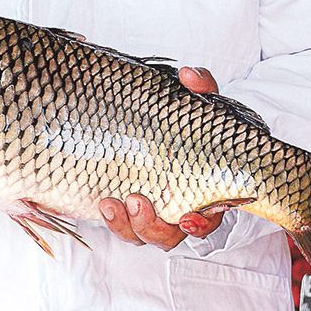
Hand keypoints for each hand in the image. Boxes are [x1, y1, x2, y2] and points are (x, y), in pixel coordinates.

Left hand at [97, 67, 225, 249]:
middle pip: (171, 235)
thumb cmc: (187, 121)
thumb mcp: (198, 102)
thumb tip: (189, 75)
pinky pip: (120, 226)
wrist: (155, 125)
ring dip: (126, 225)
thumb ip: (200, 88)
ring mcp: (152, 213)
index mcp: (205, 191)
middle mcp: (179, 210)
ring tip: (109, 203)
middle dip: (153, 226)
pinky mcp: (127, 210)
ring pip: (142, 235)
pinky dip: (111, 220)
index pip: (209, 217)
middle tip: (136, 200)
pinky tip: (101, 202)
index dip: (200, 224)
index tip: (188, 218)